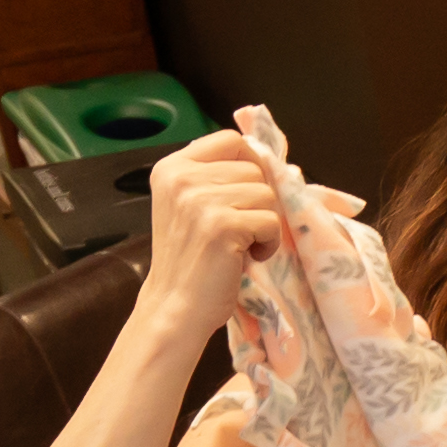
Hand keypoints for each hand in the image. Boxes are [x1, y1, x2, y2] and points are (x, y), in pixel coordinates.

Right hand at [134, 130, 282, 339]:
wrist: (176, 305)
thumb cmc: (193, 259)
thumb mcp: (194, 206)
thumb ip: (219, 178)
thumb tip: (274, 161)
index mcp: (172, 167)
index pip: (231, 140)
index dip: (252, 165)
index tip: (248, 194)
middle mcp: (181, 177)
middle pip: (254, 169)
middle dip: (258, 202)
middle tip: (239, 230)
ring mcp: (199, 199)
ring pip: (266, 194)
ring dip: (265, 223)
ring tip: (241, 245)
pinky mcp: (221, 225)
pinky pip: (271, 221)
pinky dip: (269, 243)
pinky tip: (246, 257)